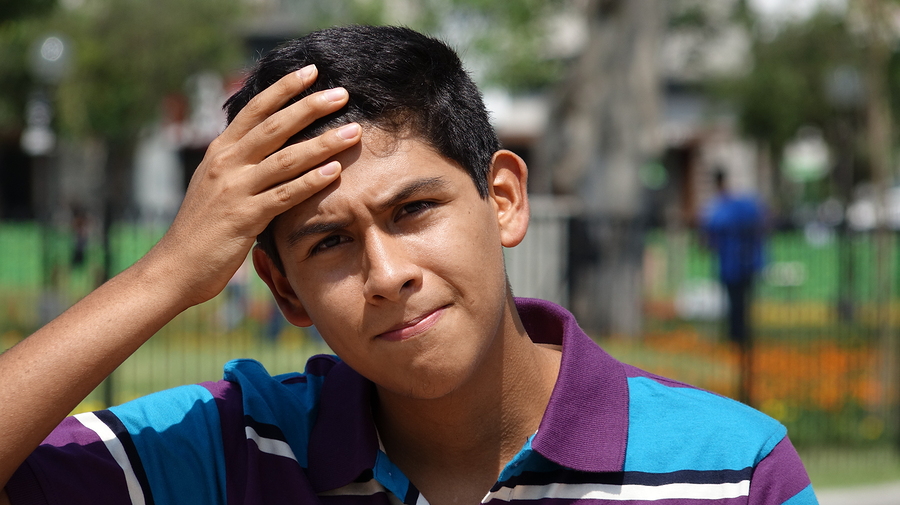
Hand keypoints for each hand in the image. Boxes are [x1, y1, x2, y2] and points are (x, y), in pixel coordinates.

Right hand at [144, 65, 360, 306]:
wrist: (174, 266)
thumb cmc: (201, 229)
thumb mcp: (215, 185)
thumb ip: (239, 164)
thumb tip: (266, 147)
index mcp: (220, 151)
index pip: (255, 109)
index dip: (284, 88)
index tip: (310, 71)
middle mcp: (226, 163)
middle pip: (275, 126)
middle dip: (310, 106)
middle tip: (342, 93)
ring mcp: (235, 189)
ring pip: (286, 158)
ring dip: (323, 143)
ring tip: (353, 131)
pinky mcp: (245, 217)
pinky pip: (285, 195)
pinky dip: (311, 181)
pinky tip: (334, 171)